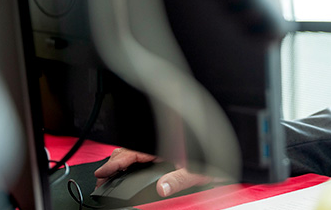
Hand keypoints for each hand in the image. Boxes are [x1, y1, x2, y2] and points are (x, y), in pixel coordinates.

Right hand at [94, 148, 214, 196]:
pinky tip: (130, 167)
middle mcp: (162, 143)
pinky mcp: (168, 149)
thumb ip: (179, 179)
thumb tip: (162, 188)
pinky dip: (133, 159)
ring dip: (122, 160)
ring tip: (111, 173)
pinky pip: (144, 151)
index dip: (114, 164)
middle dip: (113, 162)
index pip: (132, 152)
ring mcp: (164, 145)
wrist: (228, 150)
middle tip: (102, 178)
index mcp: (164, 145)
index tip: (102, 174)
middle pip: (130, 150)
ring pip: (136, 150)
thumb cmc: (215, 156)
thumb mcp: (196, 170)